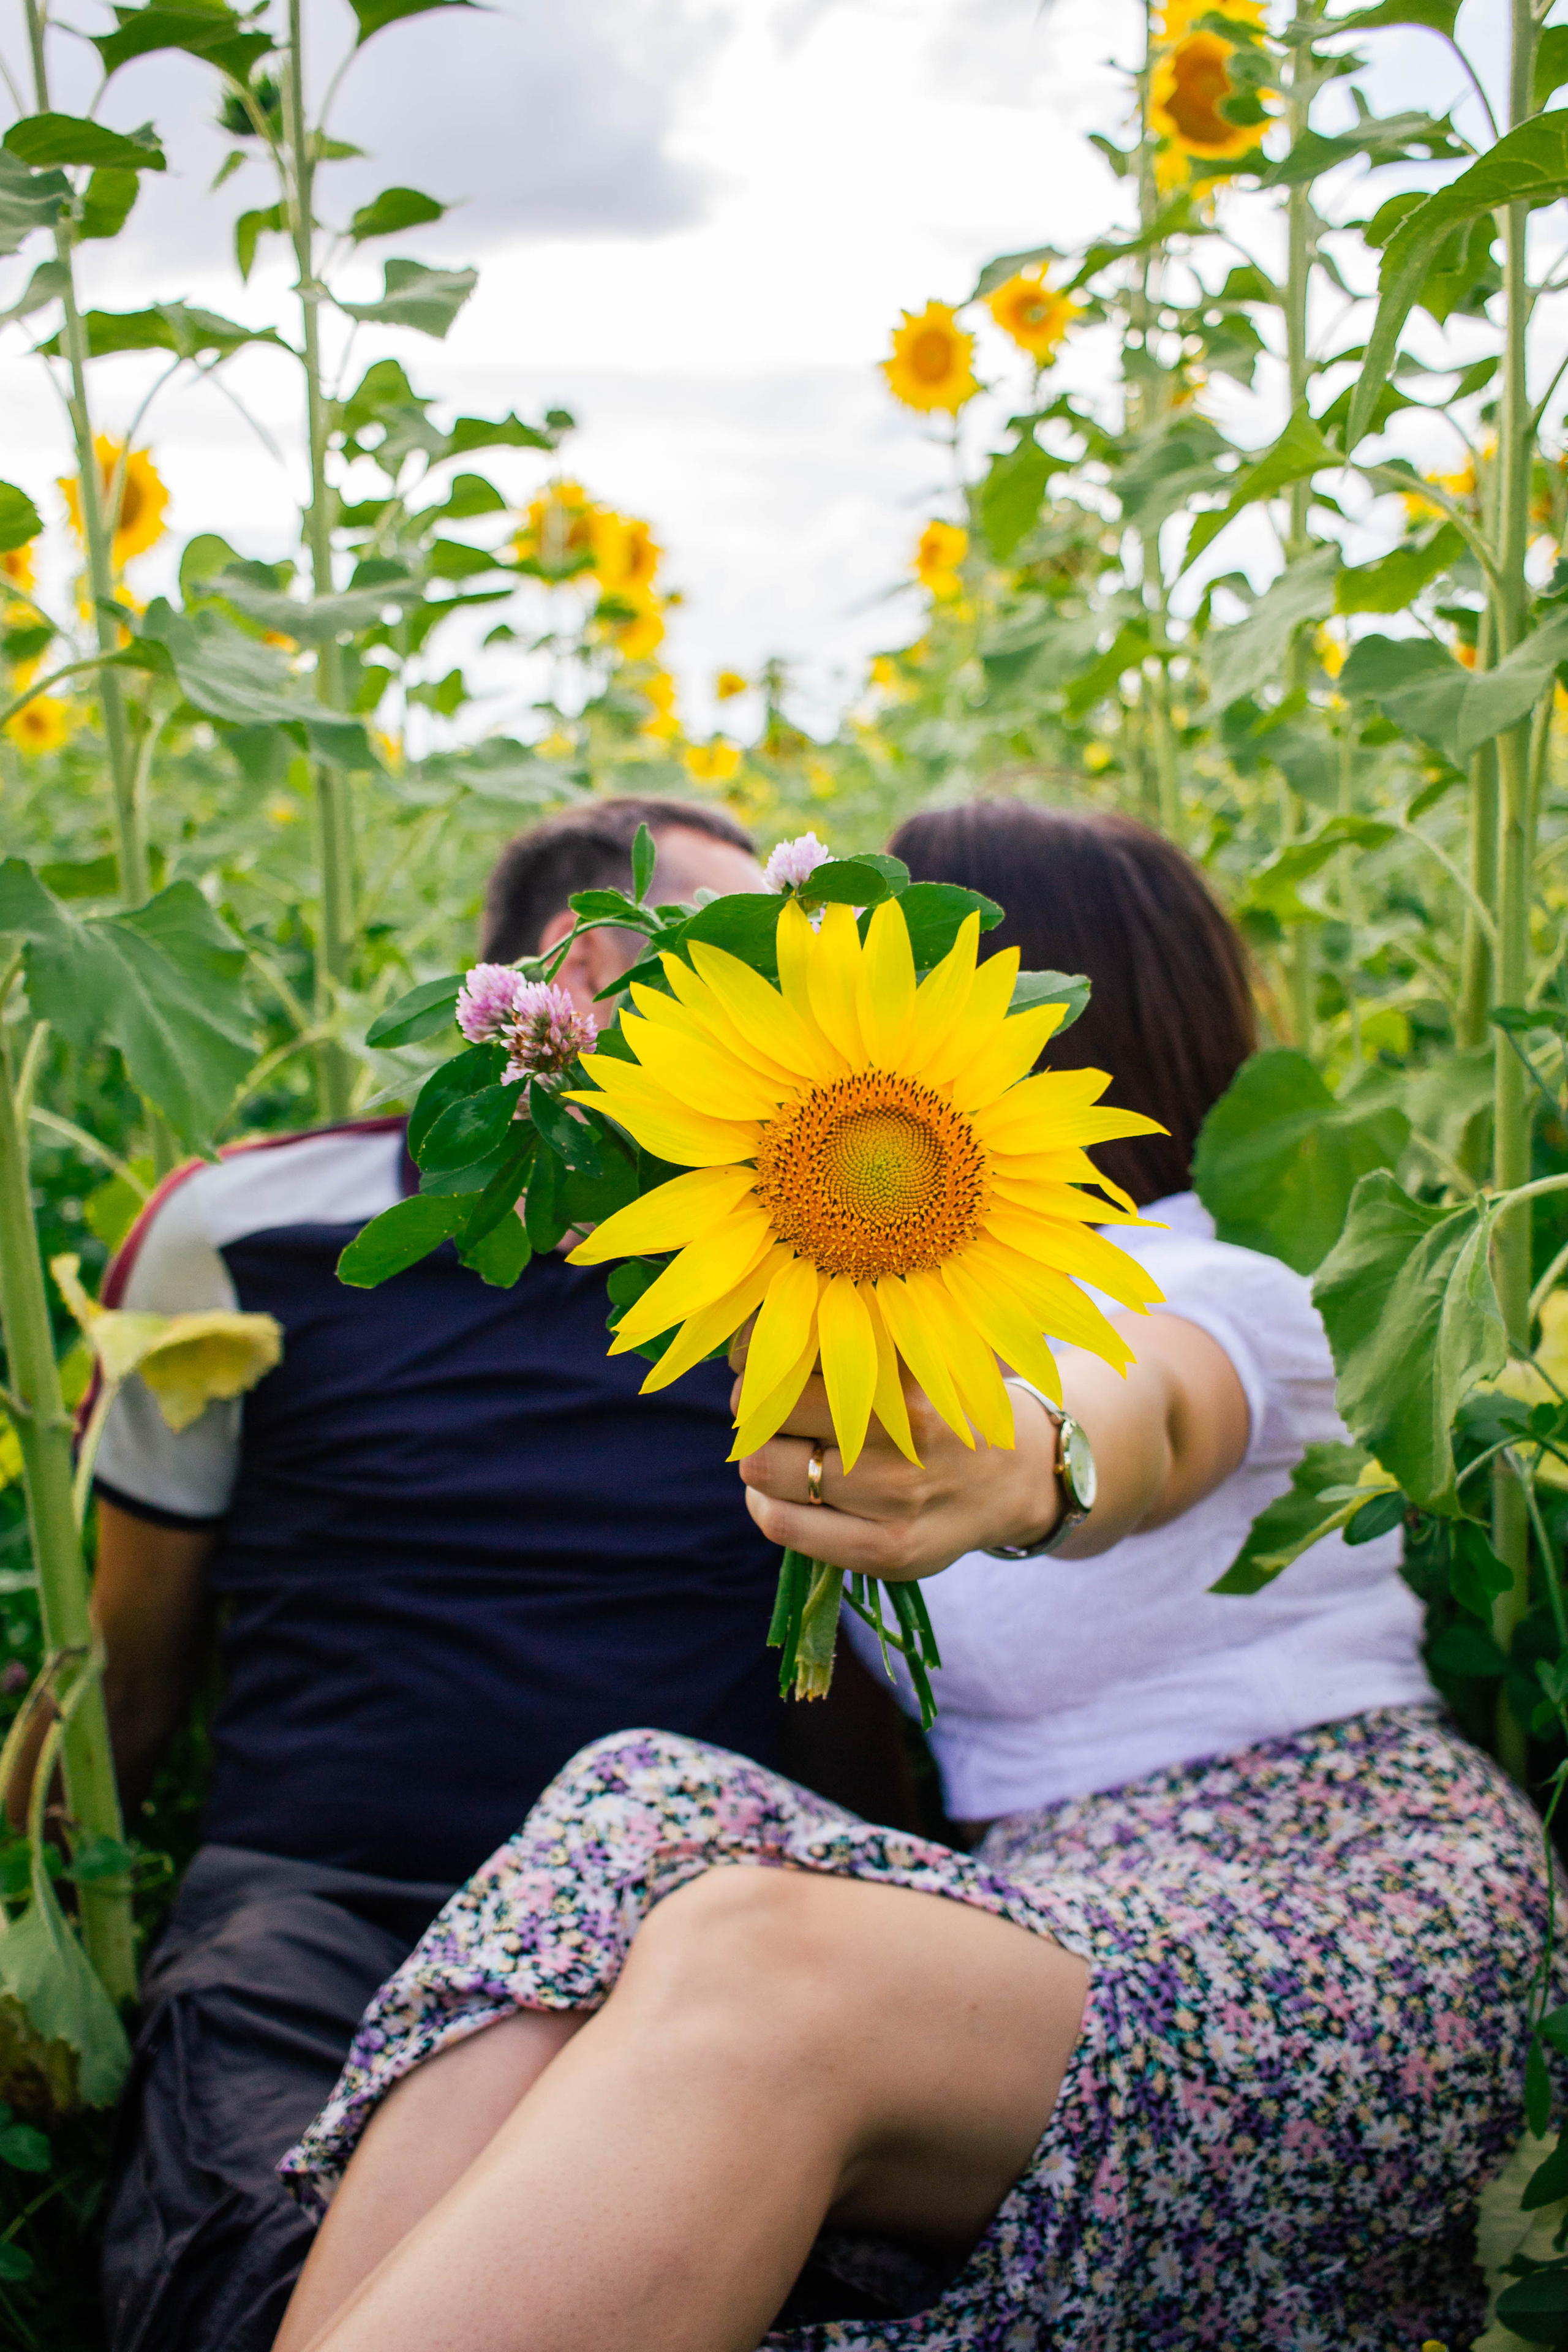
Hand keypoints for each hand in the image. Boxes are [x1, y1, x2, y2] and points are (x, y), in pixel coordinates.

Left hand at [728, 1333, 1060, 1583]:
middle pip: (764, 1412)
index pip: (784, 1356)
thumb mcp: (905, 1355)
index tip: (759, 1360)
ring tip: (785, 1453)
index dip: (755, 1357)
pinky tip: (789, 1494)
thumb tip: (742, 1345)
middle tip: (772, 1410)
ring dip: (758, 1460)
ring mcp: (896, 1499)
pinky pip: (782, 1526)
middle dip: (754, 1409)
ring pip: (764, 1471)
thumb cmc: (937, 1405)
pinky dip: (766, 1506)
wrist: (1016, 1476)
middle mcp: (903, 1432)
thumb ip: (840, 1345)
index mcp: (903, 1369)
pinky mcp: (887, 1552)